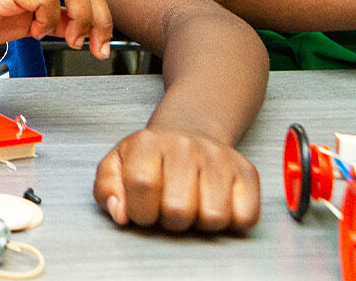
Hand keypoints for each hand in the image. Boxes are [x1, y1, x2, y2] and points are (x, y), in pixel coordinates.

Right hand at [0, 0, 111, 57]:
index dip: (100, 16)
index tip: (99, 45)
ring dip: (79, 19)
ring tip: (66, 39)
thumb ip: (51, 19)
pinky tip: (33, 32)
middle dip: (99, 20)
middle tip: (93, 47)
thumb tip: (79, 29)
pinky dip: (48, 19)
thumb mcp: (24, 21)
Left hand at [94, 128, 259, 231]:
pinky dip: (231, 221)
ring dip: (199, 223)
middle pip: (178, 208)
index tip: (142, 211)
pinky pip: (246, 217)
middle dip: (168, 220)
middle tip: (167, 208)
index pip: (142, 185)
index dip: (139, 211)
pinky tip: (215, 205)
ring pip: (213, 217)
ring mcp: (220, 158)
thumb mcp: (117, 164)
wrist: (189, 132)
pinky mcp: (248, 172)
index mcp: (148, 143)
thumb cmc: (150, 158)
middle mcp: (186, 145)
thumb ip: (107, 188)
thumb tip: (119, 214)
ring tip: (191, 206)